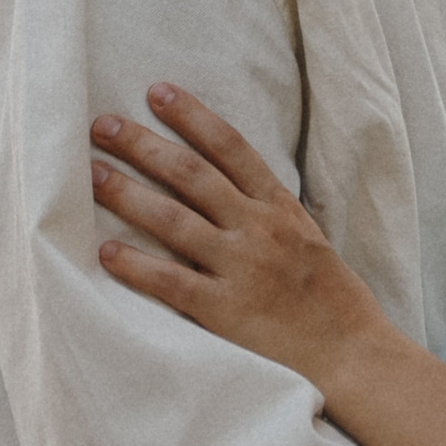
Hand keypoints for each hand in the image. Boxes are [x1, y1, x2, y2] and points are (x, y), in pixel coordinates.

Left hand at [91, 88, 392, 398]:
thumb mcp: (307, 238)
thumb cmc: (331, 299)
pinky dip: (137, 266)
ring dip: (128, 193)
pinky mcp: (225, 311)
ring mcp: (240, 268)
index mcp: (279, 207)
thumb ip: (268, 212)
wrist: (353, 354)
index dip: (192, 116)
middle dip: (143, 144)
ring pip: (173, 219)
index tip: (157, 92)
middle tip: (103, 124)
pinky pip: (171, 282)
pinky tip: (106, 252)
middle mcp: (257, 228)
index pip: (230, 147)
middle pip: (191, 174)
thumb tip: (228, 186)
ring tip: (93, 173)